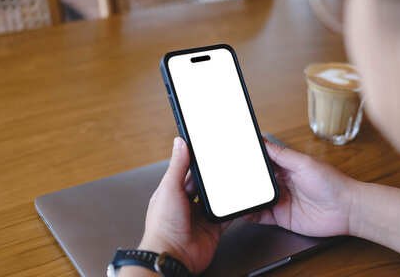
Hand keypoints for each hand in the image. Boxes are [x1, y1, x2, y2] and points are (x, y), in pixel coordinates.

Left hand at [138, 137, 230, 274]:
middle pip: (203, 184)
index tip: (206, 149)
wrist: (173, 255)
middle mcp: (185, 203)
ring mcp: (199, 216)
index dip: (195, 160)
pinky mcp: (212, 228)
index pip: (186, 170)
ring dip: (222, 191)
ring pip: (215, 198)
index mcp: (172, 191)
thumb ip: (177, 166)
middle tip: (224, 163)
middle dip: (212, 176)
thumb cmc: (163, 226)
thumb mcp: (170, 188)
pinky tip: (237, 200)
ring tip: (233, 178)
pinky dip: (232, 209)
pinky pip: (225, 215)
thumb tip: (179, 143)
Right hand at [244, 140, 358, 236]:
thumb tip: (263, 141)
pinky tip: (245, 211)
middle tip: (230, 177)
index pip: (263, 161)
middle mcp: (282, 183)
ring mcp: (281, 200)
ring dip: (246, 196)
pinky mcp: (282, 217)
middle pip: (257, 180)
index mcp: (287, 166)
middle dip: (244, 179)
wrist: (347, 210)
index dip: (250, 159)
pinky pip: (262, 215)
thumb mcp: (303, 163)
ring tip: (234, 194)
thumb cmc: (332, 183)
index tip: (237, 157)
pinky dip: (251, 213)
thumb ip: (281, 154)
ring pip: (257, 197)